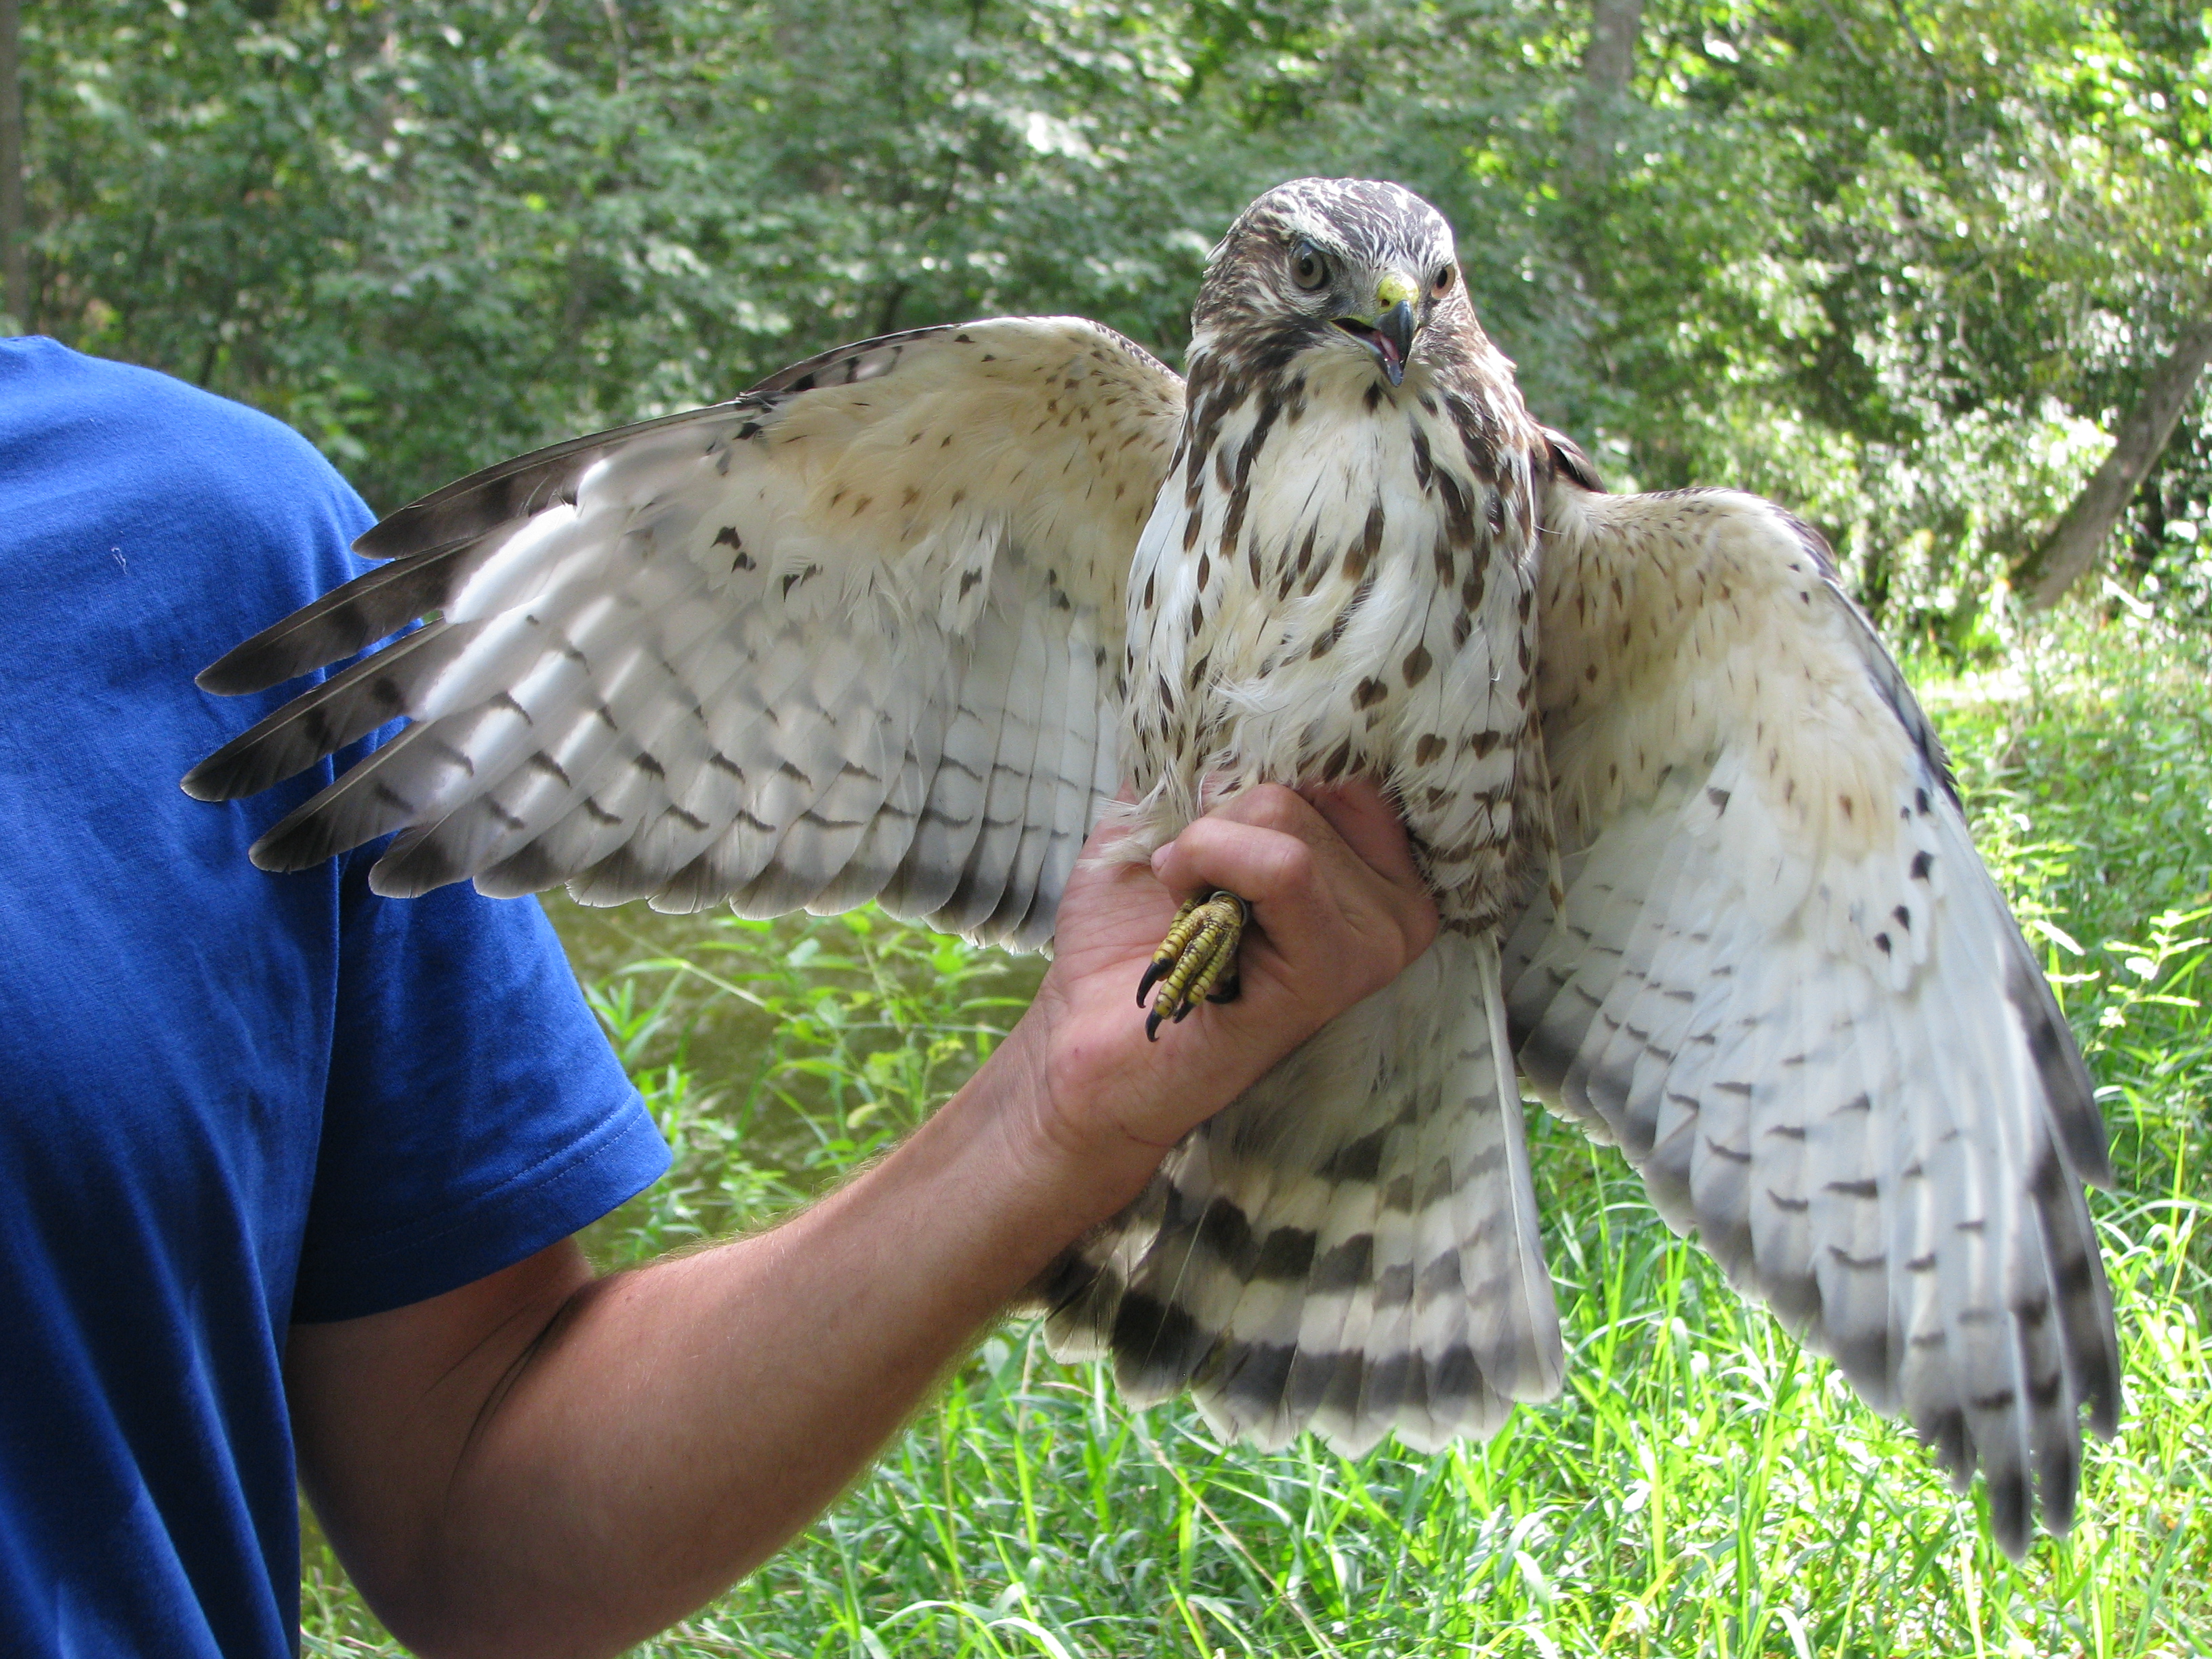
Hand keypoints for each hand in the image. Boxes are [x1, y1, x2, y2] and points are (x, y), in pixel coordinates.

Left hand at [998, 781, 1438, 1223]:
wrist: (1088, 1039)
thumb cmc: (1132, 935)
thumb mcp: (1170, 815)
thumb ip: (1213, 756)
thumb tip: (1230, 696)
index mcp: (1372, 862)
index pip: (1335, 756)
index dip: (1248, 771)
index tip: (1204, 814)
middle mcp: (1394, 904)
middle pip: (1302, 785)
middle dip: (1216, 817)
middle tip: (1189, 885)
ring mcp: (1374, 942)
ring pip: (1287, 817)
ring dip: (1202, 847)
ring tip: (1186, 906)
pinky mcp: (1335, 973)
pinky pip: (1285, 868)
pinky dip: (1212, 862)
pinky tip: (1184, 908)